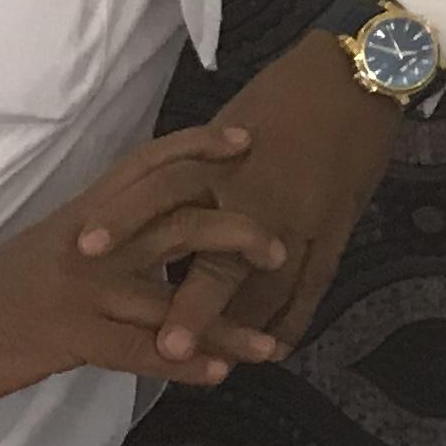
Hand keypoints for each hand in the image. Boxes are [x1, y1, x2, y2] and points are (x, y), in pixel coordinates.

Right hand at [0, 128, 286, 405]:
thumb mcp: (54, 251)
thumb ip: (106, 240)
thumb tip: (159, 240)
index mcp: (86, 216)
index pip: (147, 167)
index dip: (196, 148)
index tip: (246, 140)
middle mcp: (90, 244)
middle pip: (176, 223)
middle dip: (236, 234)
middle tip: (280, 250)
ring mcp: (79, 290)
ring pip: (167, 296)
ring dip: (224, 321)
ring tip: (270, 344)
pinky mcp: (66, 336)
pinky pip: (138, 349)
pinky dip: (182, 362)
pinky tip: (217, 375)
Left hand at [153, 28, 409, 367]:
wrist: (358, 77)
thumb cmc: (288, 92)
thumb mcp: (234, 120)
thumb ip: (201, 167)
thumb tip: (162, 205)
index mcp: (224, 161)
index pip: (166, 195)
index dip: (126, 223)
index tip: (87, 252)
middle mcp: (260, 196)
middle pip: (220, 258)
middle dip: (193, 308)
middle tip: (163, 349)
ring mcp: (304, 217)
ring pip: (270, 283)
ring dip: (246, 328)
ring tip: (220, 368)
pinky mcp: (338, 227)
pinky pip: (315, 283)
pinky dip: (295, 318)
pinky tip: (277, 347)